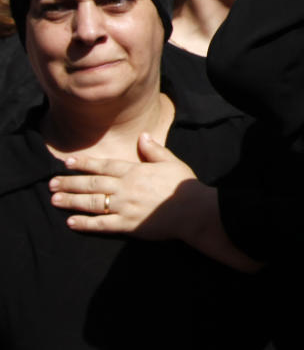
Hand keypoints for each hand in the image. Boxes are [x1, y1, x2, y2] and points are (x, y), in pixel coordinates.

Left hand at [49, 133, 202, 240]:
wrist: (194, 211)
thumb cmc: (184, 186)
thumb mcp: (171, 162)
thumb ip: (154, 150)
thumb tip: (143, 136)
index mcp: (135, 171)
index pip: (104, 165)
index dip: (84, 164)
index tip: (68, 163)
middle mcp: (125, 187)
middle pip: (92, 183)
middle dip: (70, 183)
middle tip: (51, 184)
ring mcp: (124, 207)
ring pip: (92, 202)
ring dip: (71, 200)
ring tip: (54, 200)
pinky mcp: (127, 225)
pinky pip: (101, 224)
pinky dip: (85, 223)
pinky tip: (72, 222)